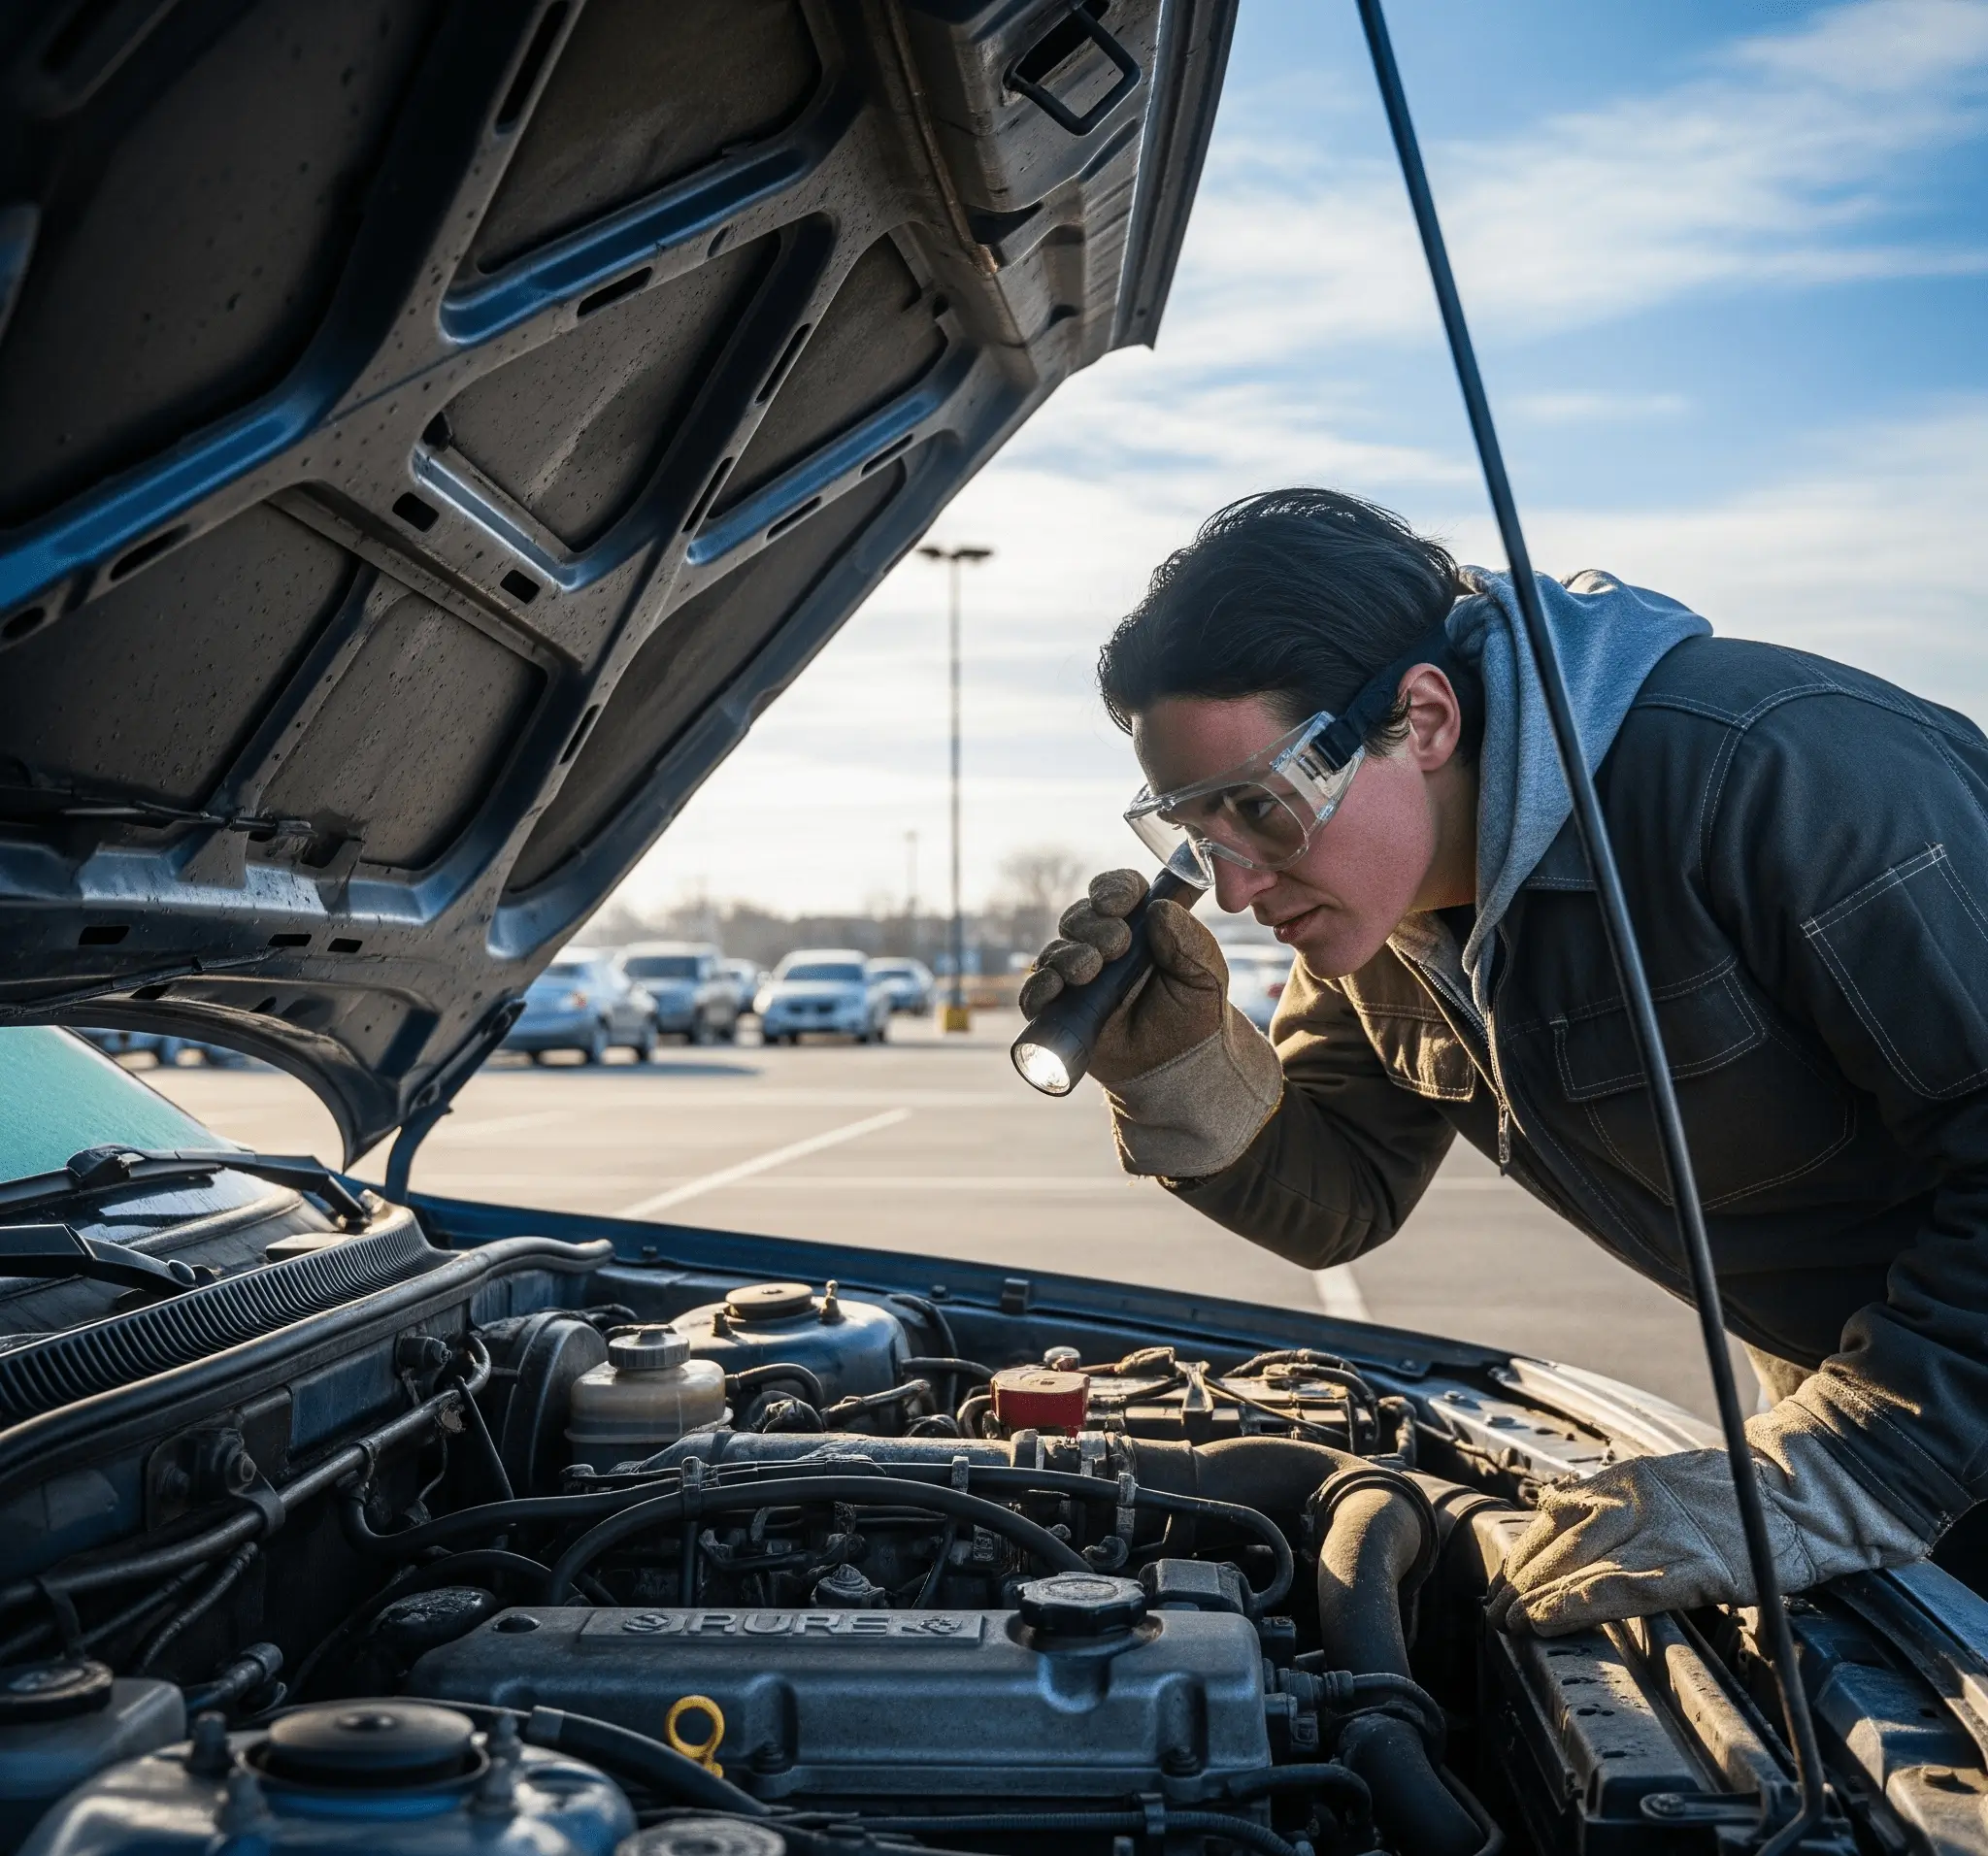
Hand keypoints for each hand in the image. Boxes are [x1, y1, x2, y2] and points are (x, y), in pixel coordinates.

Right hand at [1020, 869, 1281, 1176]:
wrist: (1180, 1070)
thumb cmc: (1194, 1017)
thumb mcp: (1205, 976)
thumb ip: (1190, 940)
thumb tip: (1160, 909)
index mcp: (1140, 927)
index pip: (1118, 891)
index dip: (1113, 890)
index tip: (1118, 904)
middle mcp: (1103, 945)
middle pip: (1081, 917)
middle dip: (1093, 926)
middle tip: (1116, 946)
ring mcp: (1078, 977)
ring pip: (1057, 950)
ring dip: (1069, 955)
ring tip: (1089, 971)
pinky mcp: (1061, 1010)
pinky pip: (1035, 991)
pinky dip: (1039, 987)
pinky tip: (1055, 989)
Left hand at [1487, 1392, 1927, 1635]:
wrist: (1803, 1497)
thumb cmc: (1737, 1498)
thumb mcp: (1664, 1481)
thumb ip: (1616, 1499)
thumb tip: (1558, 1511)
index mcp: (1625, 1478)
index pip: (1554, 1516)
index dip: (1525, 1552)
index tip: (1505, 1580)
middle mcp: (1634, 1498)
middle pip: (1559, 1542)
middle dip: (1522, 1579)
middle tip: (1495, 1611)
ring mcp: (1662, 1531)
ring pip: (1579, 1564)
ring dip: (1537, 1596)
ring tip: (1510, 1622)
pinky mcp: (1692, 1567)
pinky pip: (1622, 1587)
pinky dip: (1579, 1603)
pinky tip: (1549, 1617)